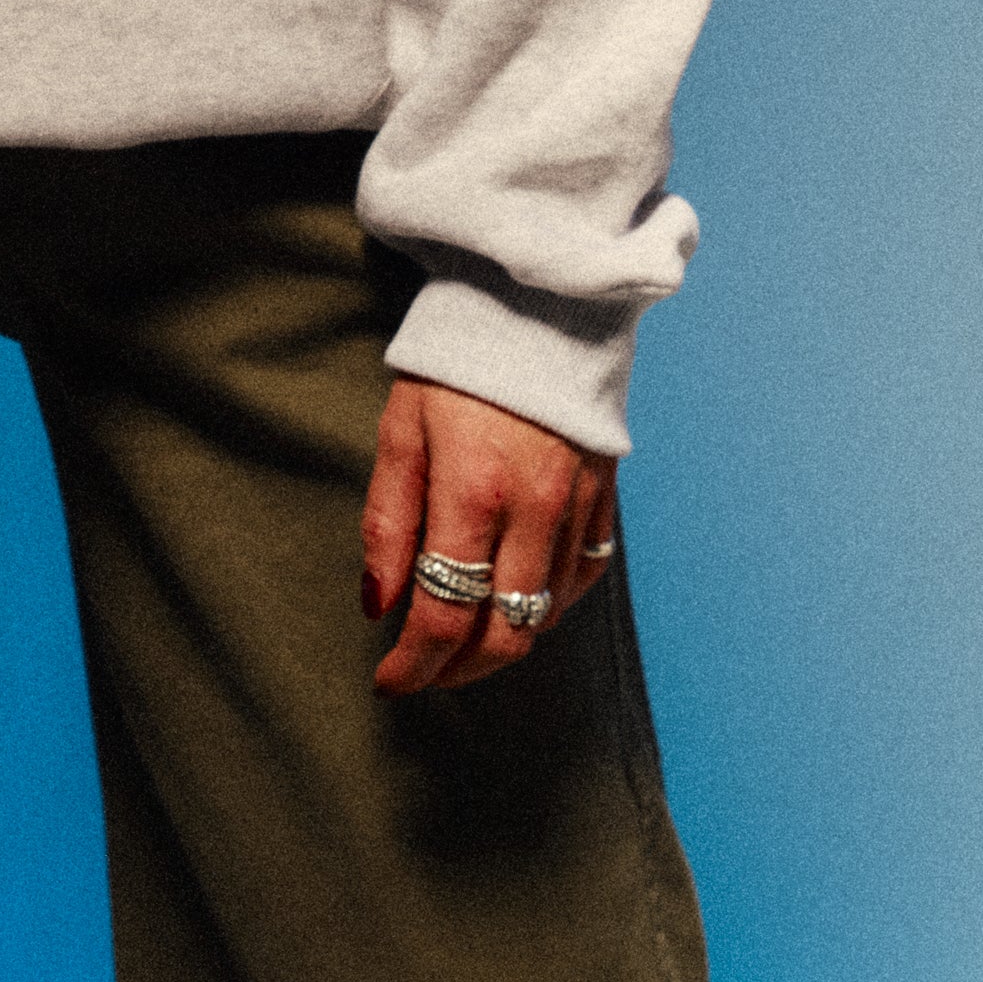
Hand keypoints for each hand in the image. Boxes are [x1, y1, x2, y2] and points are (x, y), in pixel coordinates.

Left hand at [360, 377, 615, 696]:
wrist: (535, 300)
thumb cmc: (456, 362)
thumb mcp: (401, 430)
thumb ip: (388, 522)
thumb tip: (378, 605)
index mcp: (473, 491)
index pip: (443, 613)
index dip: (414, 664)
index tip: (388, 681)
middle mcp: (533, 509)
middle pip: (504, 634)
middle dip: (458, 670)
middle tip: (423, 672)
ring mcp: (577, 505)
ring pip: (545, 613)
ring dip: (500, 642)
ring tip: (459, 639)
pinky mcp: (604, 495)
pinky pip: (583, 577)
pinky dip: (548, 605)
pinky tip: (515, 601)